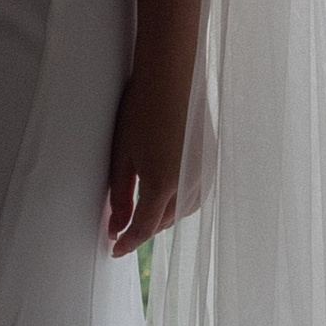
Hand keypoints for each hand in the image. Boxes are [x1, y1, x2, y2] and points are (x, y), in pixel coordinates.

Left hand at [104, 67, 202, 259]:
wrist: (173, 75)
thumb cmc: (141, 110)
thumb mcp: (123, 156)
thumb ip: (120, 196)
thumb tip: (116, 226)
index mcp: (163, 184)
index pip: (144, 228)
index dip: (127, 242)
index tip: (114, 250)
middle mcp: (189, 183)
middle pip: (165, 221)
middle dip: (144, 228)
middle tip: (122, 227)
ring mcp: (204, 172)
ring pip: (183, 210)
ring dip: (163, 215)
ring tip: (144, 211)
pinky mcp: (212, 160)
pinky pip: (196, 193)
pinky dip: (180, 200)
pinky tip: (167, 191)